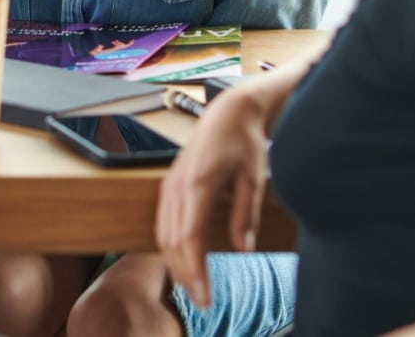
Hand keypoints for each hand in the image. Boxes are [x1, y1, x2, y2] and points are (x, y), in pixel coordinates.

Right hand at [154, 91, 268, 308]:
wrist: (228, 113)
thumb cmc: (243, 143)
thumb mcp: (252, 178)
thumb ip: (244, 214)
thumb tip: (242, 249)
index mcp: (198, 184)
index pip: (191, 238)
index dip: (196, 270)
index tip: (205, 296)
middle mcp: (177, 186)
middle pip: (172, 241)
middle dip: (185, 275)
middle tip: (202, 302)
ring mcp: (169, 185)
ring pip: (163, 233)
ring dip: (174, 263)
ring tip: (192, 287)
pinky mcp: (169, 185)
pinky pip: (162, 221)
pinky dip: (168, 246)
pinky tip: (181, 260)